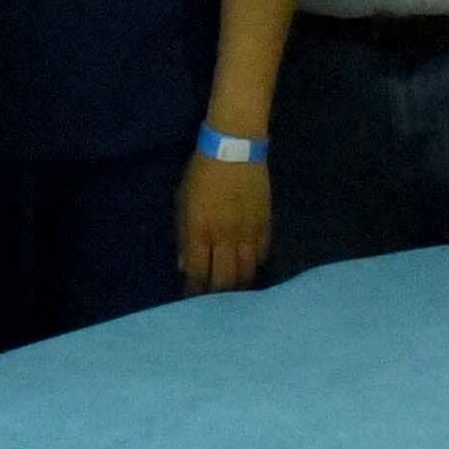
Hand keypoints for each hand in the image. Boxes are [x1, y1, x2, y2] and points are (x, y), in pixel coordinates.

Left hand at [179, 153, 270, 292]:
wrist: (235, 146)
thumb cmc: (202, 171)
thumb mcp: (182, 200)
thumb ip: (183, 235)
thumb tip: (185, 265)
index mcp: (200, 230)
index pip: (198, 273)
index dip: (194, 292)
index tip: (191, 301)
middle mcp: (225, 236)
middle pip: (225, 280)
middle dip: (217, 296)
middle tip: (213, 301)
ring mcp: (248, 232)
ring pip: (247, 272)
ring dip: (239, 285)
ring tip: (234, 290)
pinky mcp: (266, 224)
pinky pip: (262, 254)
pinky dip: (255, 264)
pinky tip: (249, 266)